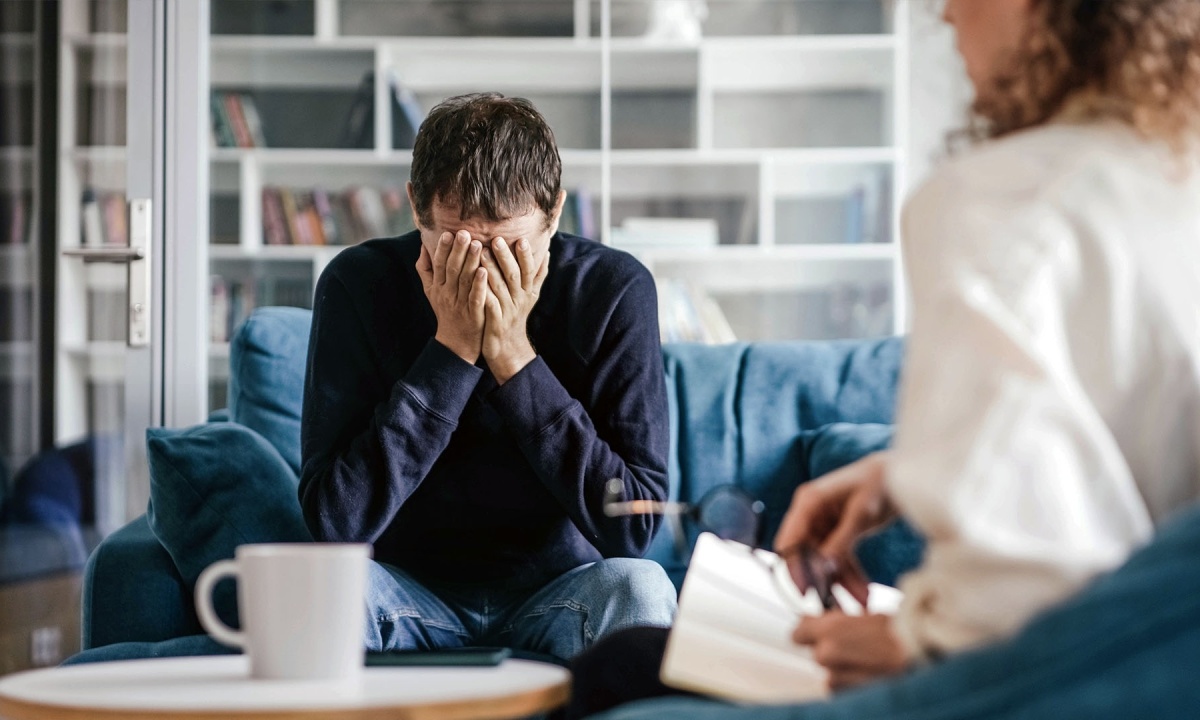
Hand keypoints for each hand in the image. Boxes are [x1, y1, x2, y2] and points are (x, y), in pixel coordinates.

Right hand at [415, 231, 486, 363]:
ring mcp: (460, 304)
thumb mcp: (431, 291)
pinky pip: (475, 297)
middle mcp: (447, 293)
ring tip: (478, 245)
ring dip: (471, 262)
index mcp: (438, 286)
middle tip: (465, 233)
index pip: (439, 264)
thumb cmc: (446, 311)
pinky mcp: (473, 314)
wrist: (456, 342)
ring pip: (464, 280)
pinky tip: (484, 271)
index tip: (448, 233)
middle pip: (451, 269)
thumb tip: (423, 245)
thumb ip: (425, 269)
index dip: (442, 249)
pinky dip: (479, 284)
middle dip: (458, 250)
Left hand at [479, 237, 548, 383]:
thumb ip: (538, 275)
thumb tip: (546, 251)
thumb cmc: (516, 315)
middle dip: (506, 257)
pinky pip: (489, 305)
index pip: (529, 270)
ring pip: (500, 288)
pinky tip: (475, 282)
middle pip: (514, 276)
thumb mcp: (530, 296)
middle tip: (496, 239)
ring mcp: (507, 311)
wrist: (508, 347)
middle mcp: (519, 300)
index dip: (526, 256)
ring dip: (491, 270)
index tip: (521, 239)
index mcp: (527, 292)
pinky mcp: (495, 322)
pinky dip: (484, 293)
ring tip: (480, 253)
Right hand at [774, 452, 895, 605]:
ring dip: (842, 583)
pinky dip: (851, 576)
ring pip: (826, 562)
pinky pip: (840, 560)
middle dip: (822, 580)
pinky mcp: (838, 533)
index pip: (790, 538)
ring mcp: (824, 525)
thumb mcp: (861, 512)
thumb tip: (824, 566)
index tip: (805, 590)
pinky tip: (864, 592)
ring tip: (861, 602)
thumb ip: (842, 538)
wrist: (900, 474)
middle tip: (833, 604)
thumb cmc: (878, 481)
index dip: (794, 566)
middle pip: (807, 555)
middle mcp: (811, 514)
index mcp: (808, 502)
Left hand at [793, 612, 908, 689]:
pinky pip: (842, 691)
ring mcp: (838, 677)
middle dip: (833, 652)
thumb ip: (840, 621)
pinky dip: (853, 686)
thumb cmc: (904, 634)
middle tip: (856, 649)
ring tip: (870, 664)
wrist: (925, 655)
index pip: (799, 633)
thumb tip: (823, 620)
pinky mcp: (849, 695)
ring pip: (830, 676)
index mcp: (831, 628)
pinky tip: (872, 678)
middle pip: (818, 655)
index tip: (817, 633)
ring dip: (844, 672)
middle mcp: (829, 653)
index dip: (809, 632)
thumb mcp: (870, 616)